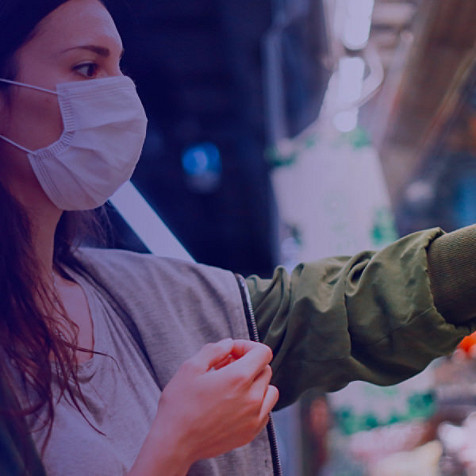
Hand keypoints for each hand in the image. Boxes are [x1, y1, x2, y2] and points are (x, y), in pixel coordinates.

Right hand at [131, 339, 278, 474]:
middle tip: (225, 368)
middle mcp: (252, 398)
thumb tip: (229, 345)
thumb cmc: (180, 405)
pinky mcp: (250, 433)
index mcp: (239, 378)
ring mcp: (254, 418)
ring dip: (256, 384)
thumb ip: (214, 350)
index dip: (247, 346)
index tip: (231, 352)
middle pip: (265, 370)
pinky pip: (265, 411)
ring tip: (233, 386)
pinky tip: (235, 404)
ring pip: (270, 391)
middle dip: (248, 364)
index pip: (263, 352)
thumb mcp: (191, 368)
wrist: (174, 444)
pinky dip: (256, 404)